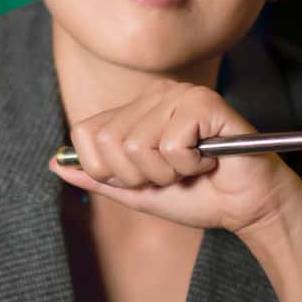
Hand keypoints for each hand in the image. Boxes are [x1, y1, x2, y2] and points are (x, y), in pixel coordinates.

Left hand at [47, 80, 298, 234]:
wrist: (247, 207)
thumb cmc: (199, 196)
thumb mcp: (137, 192)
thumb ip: (98, 177)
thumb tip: (53, 163)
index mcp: (136, 109)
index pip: (86, 132)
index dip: (109, 169)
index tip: (144, 177)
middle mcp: (155, 95)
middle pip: (111, 142)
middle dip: (140, 176)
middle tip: (174, 174)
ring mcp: (180, 94)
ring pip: (139, 145)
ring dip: (167, 173)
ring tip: (193, 168)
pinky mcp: (204, 102)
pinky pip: (170, 145)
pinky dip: (188, 165)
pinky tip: (208, 160)